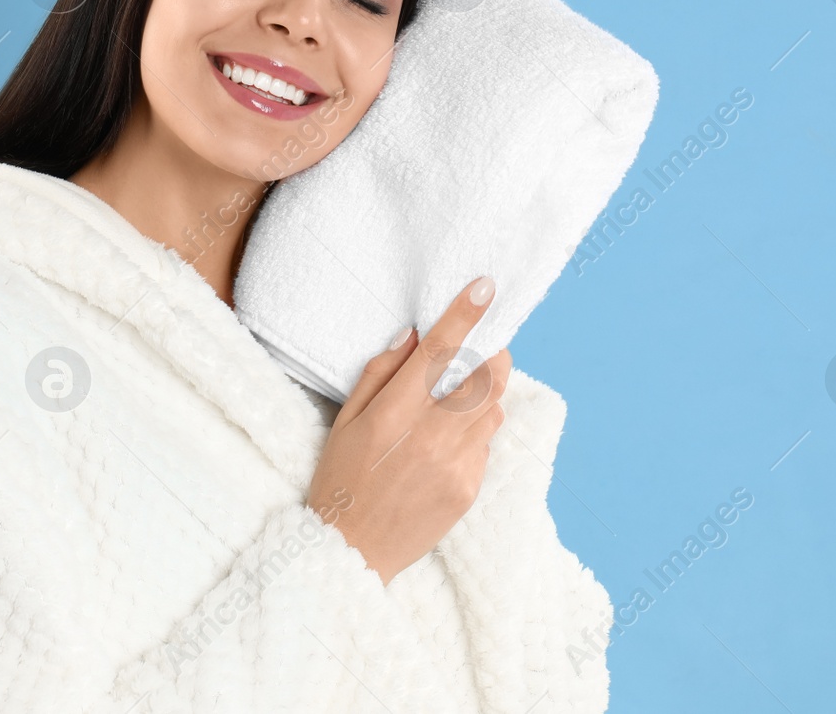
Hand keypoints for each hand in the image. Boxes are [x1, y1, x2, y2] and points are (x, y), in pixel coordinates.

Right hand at [305, 276, 511, 585]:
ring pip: (493, 408)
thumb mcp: (346, 420)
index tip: (485, 286)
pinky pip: (487, 444)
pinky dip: (476, 433)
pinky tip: (449, 442)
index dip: (464, 315)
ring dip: (486, 394)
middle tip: (486, 347)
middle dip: (492, 353)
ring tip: (459, 400)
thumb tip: (415, 335)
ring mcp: (455, 465)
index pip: (438, 352)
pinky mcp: (469, 488)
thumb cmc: (341, 479)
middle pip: (484, 377)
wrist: (352, 550)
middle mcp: (429, 436)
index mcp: (393, 414)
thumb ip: (380, 373)